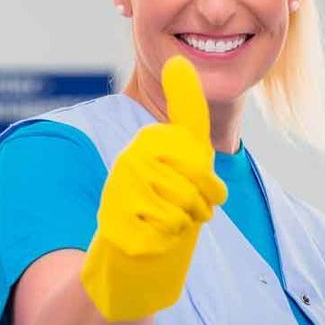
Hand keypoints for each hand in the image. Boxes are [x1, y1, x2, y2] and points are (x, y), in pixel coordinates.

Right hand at [79, 57, 228, 321]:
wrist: (125, 266)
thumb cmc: (159, 209)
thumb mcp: (176, 159)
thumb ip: (185, 113)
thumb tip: (180, 59)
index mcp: (147, 144)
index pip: (200, 159)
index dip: (208, 185)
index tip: (200, 196)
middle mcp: (130, 162)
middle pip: (195, 181)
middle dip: (199, 206)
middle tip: (183, 217)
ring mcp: (121, 193)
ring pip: (182, 207)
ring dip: (182, 225)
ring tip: (164, 227)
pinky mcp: (116, 224)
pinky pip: (165, 230)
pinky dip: (165, 242)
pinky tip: (149, 240)